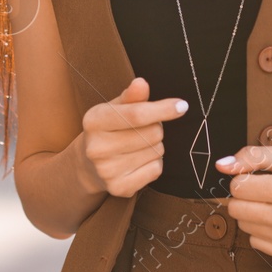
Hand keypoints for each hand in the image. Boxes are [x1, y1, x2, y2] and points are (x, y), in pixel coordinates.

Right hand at [76, 77, 188, 197]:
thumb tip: (141, 83)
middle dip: (156, 128)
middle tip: (144, 129)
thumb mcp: (115, 108)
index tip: (182, 106)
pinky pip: (155, 170)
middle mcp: (97, 147)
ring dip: (155, 146)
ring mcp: (107, 171)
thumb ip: (131, 97)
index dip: (163, 109)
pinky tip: (139, 161)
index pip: (136, 114)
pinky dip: (154, 163)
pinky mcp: (119, 188)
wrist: (89, 164)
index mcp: (94, 121)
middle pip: (152, 133)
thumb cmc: (109, 128)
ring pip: (156, 151)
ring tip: (139, 145)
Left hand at [215, 145, 271, 260]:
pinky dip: (263, 230)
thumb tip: (222, 165)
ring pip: (244, 227)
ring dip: (253, 213)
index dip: (244, 178)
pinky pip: (256, 243)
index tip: (260, 176)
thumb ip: (253, 156)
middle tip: (265, 190)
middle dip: (244, 197)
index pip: (237, 187)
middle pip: (236, 210)